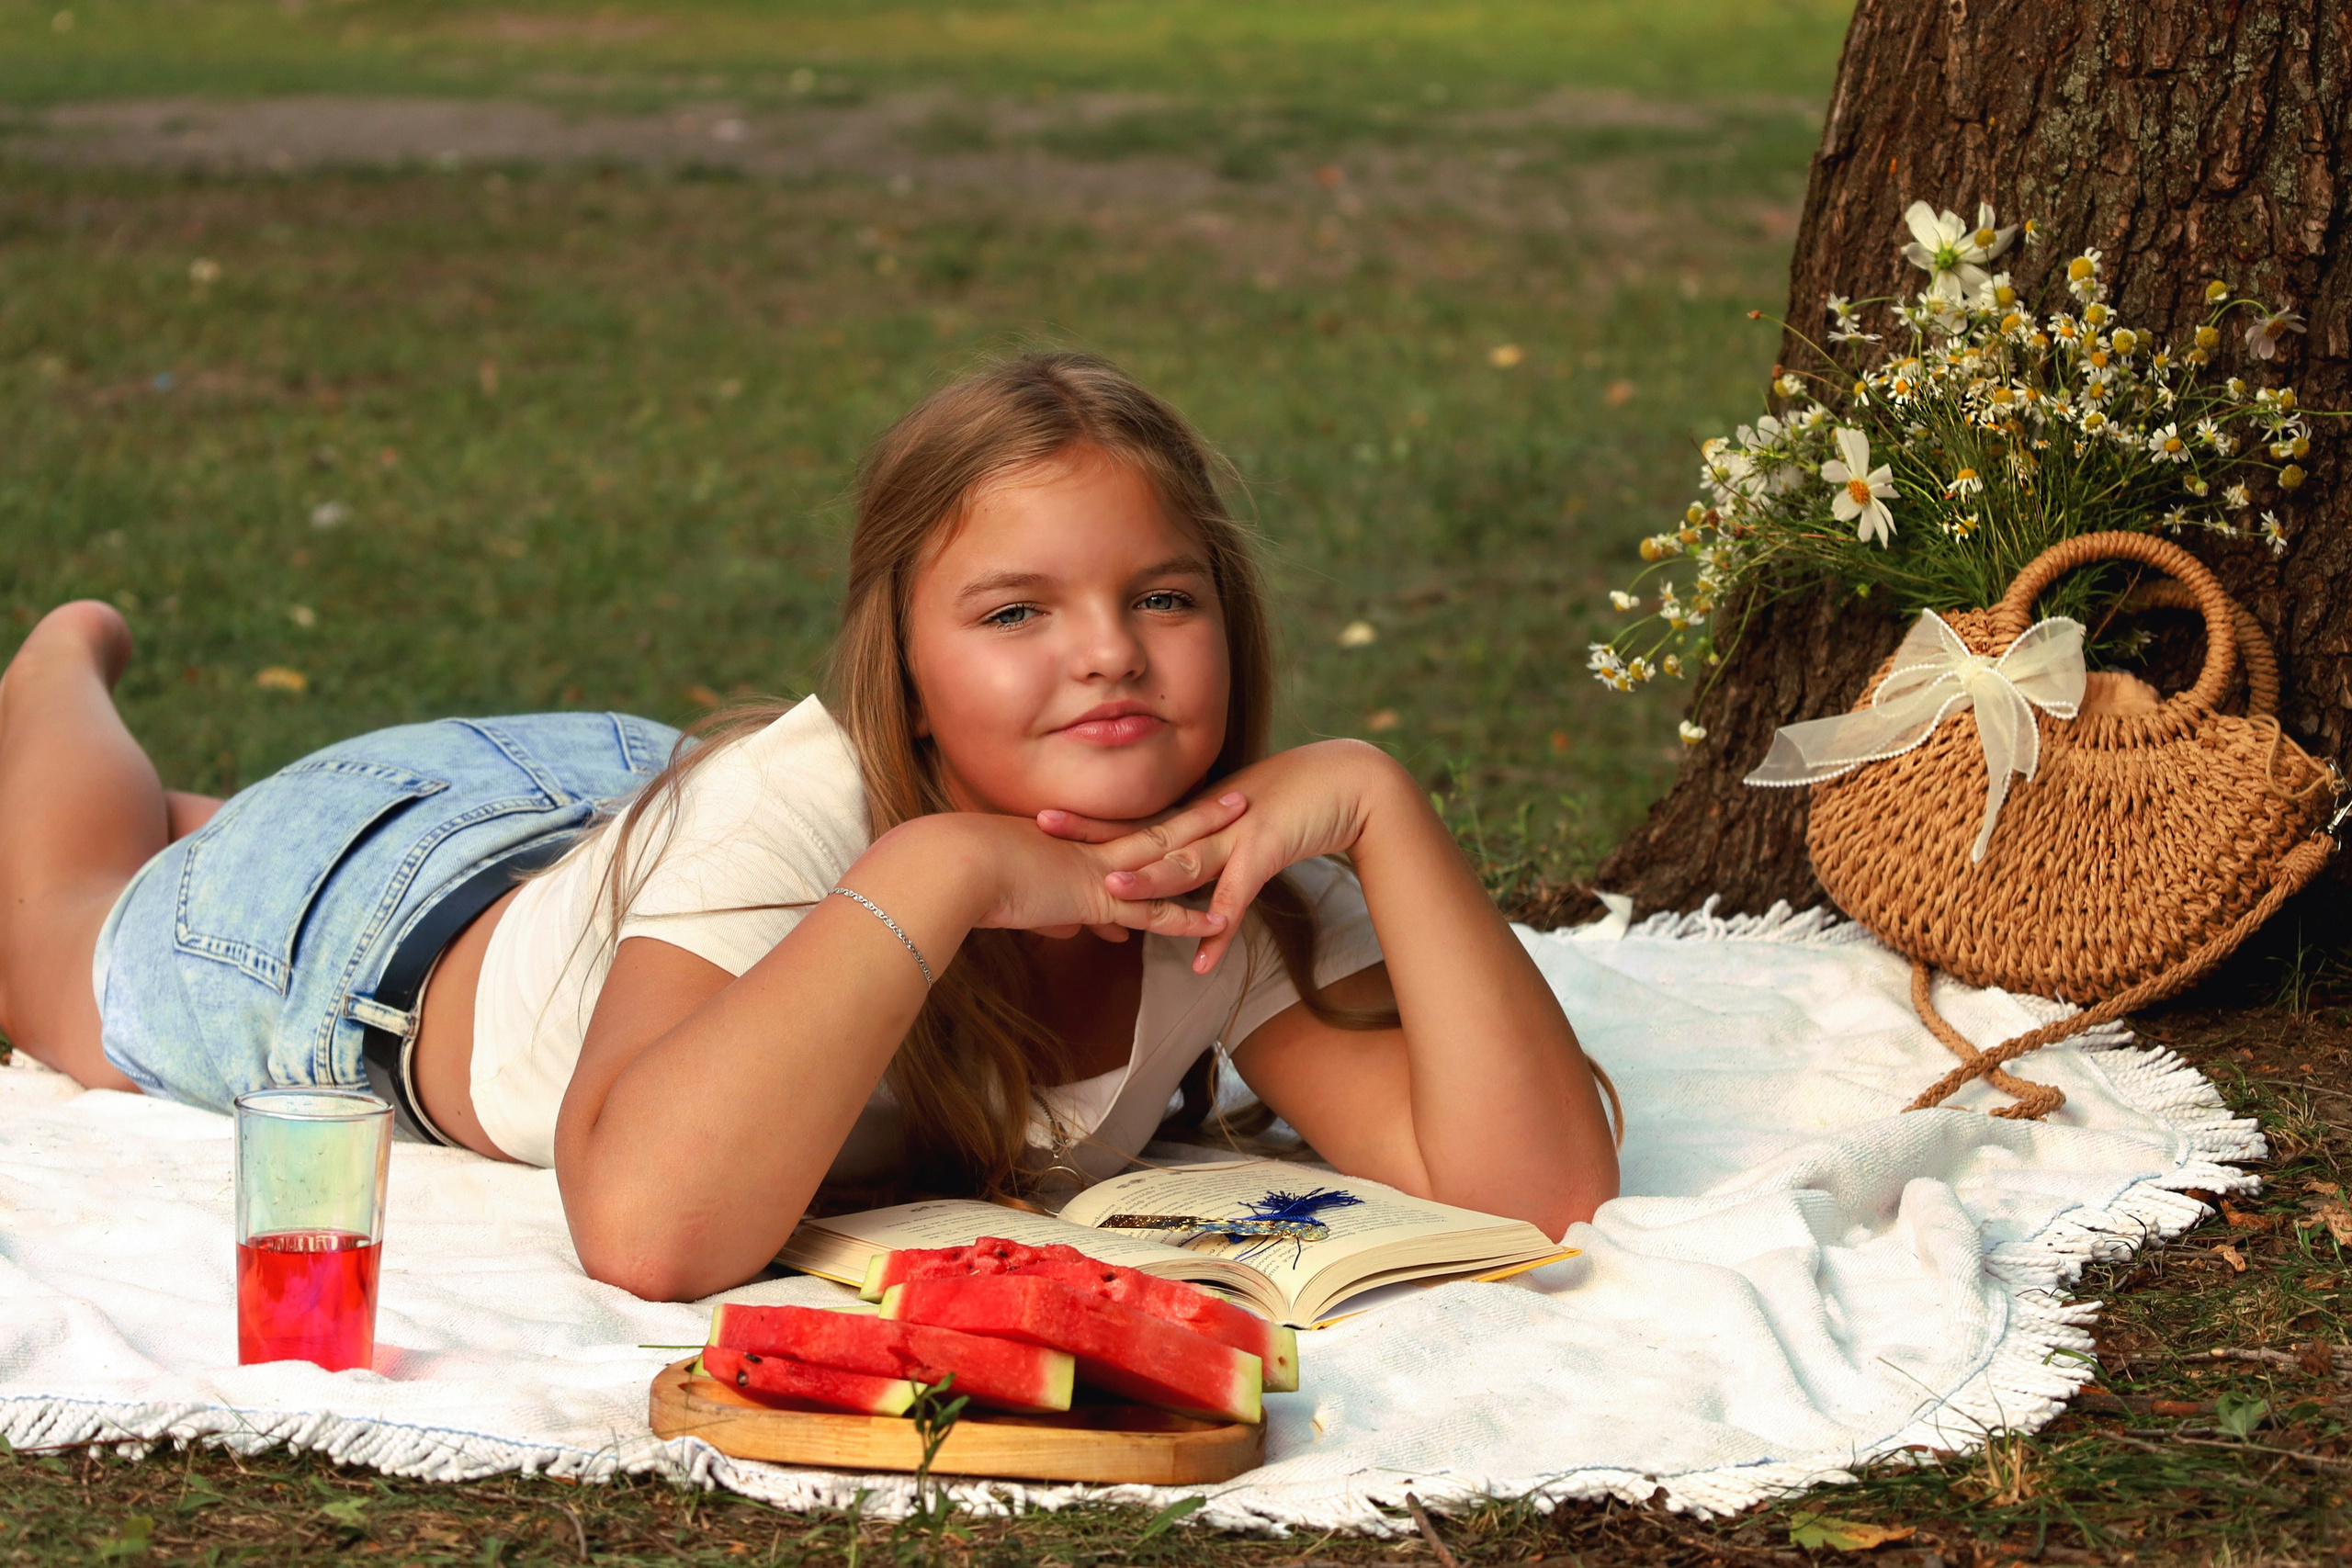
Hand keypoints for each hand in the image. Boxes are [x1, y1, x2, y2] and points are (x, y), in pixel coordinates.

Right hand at [927, 792, 1252, 941]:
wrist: (948, 867)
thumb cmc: (956, 872)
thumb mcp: (1007, 892)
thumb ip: (1045, 912)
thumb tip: (1064, 929)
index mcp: (1067, 842)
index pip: (1123, 835)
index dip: (1158, 823)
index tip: (1186, 810)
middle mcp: (1089, 849)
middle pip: (1159, 827)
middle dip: (1200, 814)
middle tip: (1237, 797)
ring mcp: (1096, 870)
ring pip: (1168, 853)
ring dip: (1211, 841)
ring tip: (1251, 825)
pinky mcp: (1095, 897)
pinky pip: (1153, 910)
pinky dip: (1187, 917)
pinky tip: (1220, 921)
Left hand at [1037, 740, 1400, 972]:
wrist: (1351, 784)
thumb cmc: (1294, 803)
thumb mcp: (1240, 825)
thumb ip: (1209, 849)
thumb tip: (1180, 877)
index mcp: (1196, 815)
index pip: (1135, 821)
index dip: (1090, 821)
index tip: (1044, 817)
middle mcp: (1208, 820)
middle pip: (1143, 833)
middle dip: (1094, 836)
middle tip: (1044, 831)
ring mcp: (1236, 834)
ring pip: (1185, 861)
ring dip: (1150, 882)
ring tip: (1112, 899)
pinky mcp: (1269, 850)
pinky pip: (1240, 896)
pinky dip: (1220, 928)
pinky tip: (1202, 959)